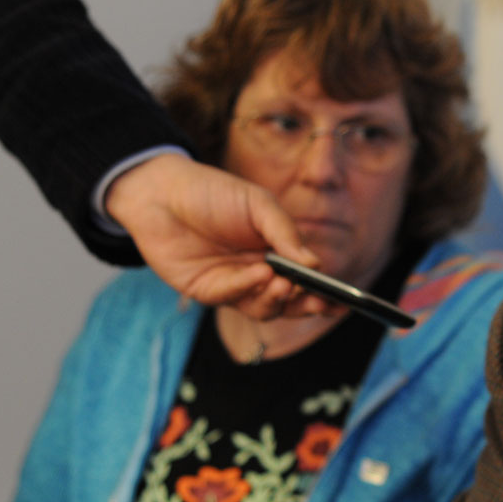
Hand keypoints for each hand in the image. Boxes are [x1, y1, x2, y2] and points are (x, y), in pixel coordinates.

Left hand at [105, 154, 335, 319]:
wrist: (161, 192)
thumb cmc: (213, 193)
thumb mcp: (259, 205)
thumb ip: (286, 235)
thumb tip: (315, 265)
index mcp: (277, 252)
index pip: (306, 279)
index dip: (324, 292)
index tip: (341, 299)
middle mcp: (259, 273)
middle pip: (289, 303)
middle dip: (306, 305)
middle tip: (317, 300)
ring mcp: (233, 285)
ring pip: (265, 309)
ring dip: (278, 300)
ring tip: (282, 283)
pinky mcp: (207, 292)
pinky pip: (233, 298)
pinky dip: (249, 288)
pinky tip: (257, 274)